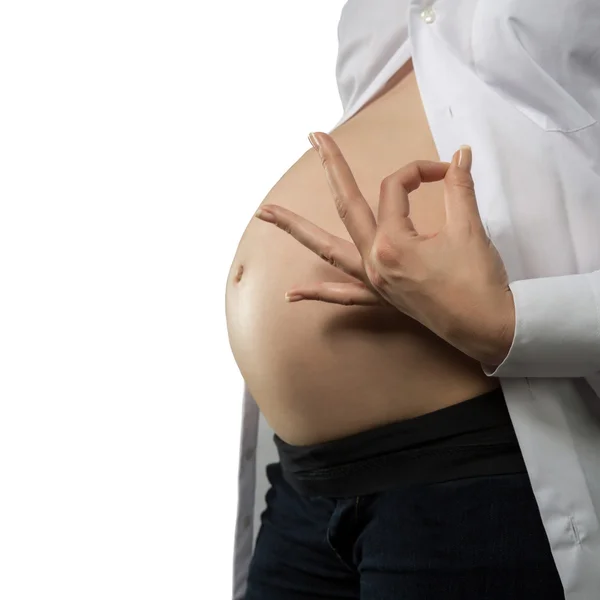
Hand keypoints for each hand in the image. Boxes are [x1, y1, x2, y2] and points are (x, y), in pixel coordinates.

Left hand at [254, 132, 514, 365]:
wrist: (488, 329)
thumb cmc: (479, 282)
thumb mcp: (470, 229)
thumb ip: (460, 187)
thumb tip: (460, 154)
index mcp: (393, 241)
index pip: (398, 189)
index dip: (422, 172)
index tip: (446, 171)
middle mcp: (374, 260)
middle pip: (346, 205)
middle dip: (331, 168)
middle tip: (313, 138)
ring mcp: (372, 282)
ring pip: (328, 250)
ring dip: (297, 229)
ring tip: (264, 214)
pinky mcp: (379, 299)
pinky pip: (342, 296)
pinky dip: (317, 293)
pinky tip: (291, 294)